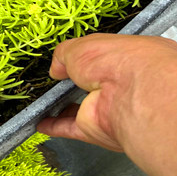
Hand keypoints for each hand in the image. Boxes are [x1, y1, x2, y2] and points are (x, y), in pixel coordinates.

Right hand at [36, 33, 176, 151]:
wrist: (134, 96)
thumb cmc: (118, 61)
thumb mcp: (84, 46)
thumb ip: (66, 54)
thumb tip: (57, 68)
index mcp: (132, 57)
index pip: (110, 57)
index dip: (91, 57)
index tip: (71, 58)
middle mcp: (126, 84)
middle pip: (97, 84)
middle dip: (79, 83)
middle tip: (58, 80)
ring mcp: (112, 108)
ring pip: (84, 108)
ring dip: (65, 107)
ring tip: (45, 101)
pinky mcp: (99, 130)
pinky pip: (72, 128)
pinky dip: (57, 126)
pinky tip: (42, 123)